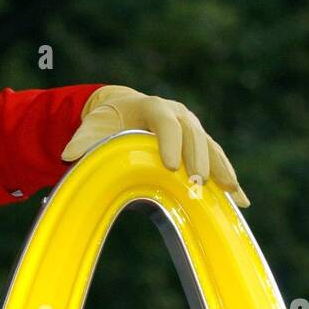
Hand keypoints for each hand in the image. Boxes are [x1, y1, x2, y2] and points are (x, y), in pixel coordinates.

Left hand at [61, 85, 248, 206]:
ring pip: (211, 148)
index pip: (165, 121)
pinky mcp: (199, 144)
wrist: (123, 109)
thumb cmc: (107, 120)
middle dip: (198, 160)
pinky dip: (228, 179)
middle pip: (194, 136)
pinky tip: (240, 201)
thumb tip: (68, 154)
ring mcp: (193, 128)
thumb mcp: (93, 127)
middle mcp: (179, 114)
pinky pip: (217, 160)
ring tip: (230, 193)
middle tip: (198, 185)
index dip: (170, 141)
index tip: (171, 166)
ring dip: (221, 170)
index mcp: (153, 107)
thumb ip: (83, 140)